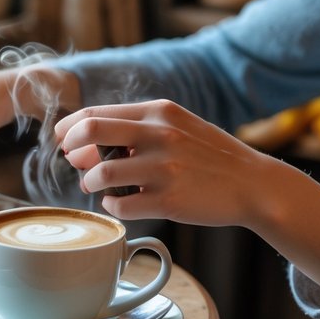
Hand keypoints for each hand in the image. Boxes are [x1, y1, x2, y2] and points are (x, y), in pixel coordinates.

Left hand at [54, 99, 274, 226]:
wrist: (255, 185)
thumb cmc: (209, 156)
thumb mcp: (177, 127)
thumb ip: (134, 130)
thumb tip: (83, 147)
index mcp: (159, 112)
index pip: (96, 112)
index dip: (70, 127)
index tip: (64, 138)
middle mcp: (160, 135)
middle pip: (91, 131)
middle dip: (71, 147)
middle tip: (72, 160)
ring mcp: (164, 169)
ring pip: (101, 174)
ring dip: (89, 182)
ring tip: (95, 186)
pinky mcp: (168, 200)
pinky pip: (120, 205)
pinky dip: (112, 206)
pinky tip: (119, 203)